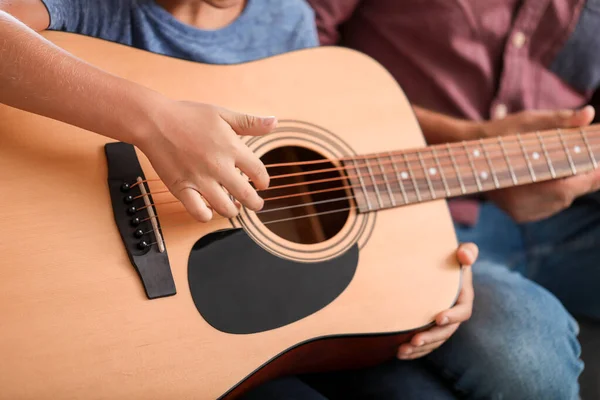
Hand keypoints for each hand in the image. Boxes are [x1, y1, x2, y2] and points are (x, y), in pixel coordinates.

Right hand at [138, 99, 276, 221]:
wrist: (154, 121)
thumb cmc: (188, 115)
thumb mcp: (222, 114)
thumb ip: (250, 122)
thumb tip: (274, 122)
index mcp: (231, 148)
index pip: (258, 172)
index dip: (264, 181)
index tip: (262, 185)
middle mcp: (218, 166)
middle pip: (246, 195)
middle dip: (255, 203)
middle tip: (256, 204)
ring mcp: (200, 179)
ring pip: (225, 208)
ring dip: (233, 211)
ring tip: (234, 208)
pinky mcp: (181, 188)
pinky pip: (198, 212)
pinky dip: (206, 216)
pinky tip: (209, 211)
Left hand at [397, 243, 477, 359]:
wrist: (437, 264)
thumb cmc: (450, 257)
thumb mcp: (460, 252)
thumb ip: (467, 251)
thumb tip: (465, 255)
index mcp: (463, 298)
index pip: (462, 311)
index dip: (452, 316)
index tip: (438, 318)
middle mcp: (454, 313)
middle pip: (446, 331)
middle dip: (431, 337)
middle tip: (415, 340)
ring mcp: (442, 323)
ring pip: (434, 341)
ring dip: (420, 348)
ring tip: (402, 351)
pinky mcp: (431, 328)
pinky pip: (425, 344)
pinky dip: (414, 351)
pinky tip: (400, 353)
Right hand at [477, 106, 599, 222]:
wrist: (468, 153)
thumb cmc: (499, 134)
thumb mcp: (528, 121)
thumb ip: (560, 120)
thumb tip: (588, 114)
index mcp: (524, 181)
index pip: (570, 186)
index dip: (592, 177)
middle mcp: (521, 203)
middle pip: (567, 196)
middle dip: (584, 181)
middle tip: (595, 166)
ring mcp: (519, 212)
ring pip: (559, 204)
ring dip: (570, 188)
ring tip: (578, 170)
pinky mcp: (518, 215)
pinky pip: (548, 209)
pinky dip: (557, 196)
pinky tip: (557, 181)